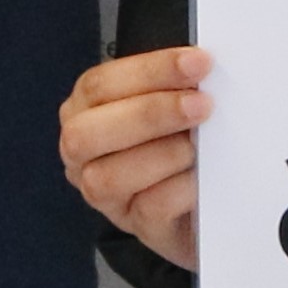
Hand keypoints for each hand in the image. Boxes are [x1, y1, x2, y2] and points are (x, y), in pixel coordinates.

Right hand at [61, 42, 210, 268]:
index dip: (150, 71)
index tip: (198, 63)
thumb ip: (175, 83)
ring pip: (107, 177)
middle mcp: (83, 153)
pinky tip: (204, 176)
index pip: (99, 85)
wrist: (205, 196)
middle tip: (201, 105)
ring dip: (164, 154)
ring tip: (201, 145)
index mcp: (85, 109)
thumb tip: (202, 68)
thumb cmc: (180, 137)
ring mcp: (103, 194)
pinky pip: (148, 208)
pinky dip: (181, 188)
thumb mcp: (171, 102)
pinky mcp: (135, 224)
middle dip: (150, 113)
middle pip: (87, 132)